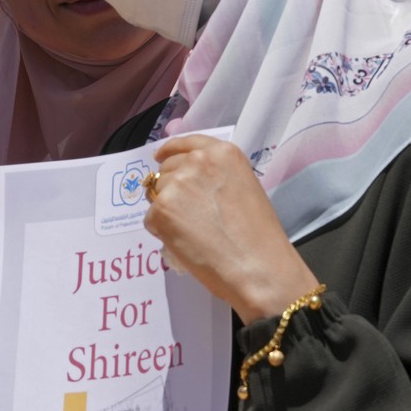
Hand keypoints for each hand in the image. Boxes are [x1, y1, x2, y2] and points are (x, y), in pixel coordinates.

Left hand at [142, 135, 318, 322]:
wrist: (258, 268)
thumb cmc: (258, 237)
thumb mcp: (244, 187)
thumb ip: (215, 176)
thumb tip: (189, 182)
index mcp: (222, 153)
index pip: (185, 143)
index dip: (170, 151)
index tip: (160, 157)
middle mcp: (197, 161)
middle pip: (166, 169)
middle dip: (170, 188)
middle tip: (188, 215)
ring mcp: (177, 184)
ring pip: (156, 194)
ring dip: (166, 210)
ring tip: (193, 232)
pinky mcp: (161, 210)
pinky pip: (151, 219)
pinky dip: (162, 232)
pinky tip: (186, 243)